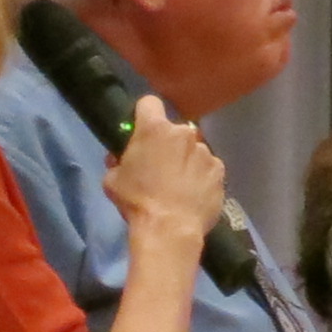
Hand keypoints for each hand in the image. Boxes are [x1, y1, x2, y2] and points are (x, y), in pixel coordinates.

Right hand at [102, 95, 227, 256]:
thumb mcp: (112, 179)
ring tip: (180, 185)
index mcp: (155, 128)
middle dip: (168, 143)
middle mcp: (184, 133)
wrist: (169, 228)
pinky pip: (208, 168)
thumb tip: (120, 159)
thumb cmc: (137, 201)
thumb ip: (117, 161)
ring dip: (187, 161)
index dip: (144, 115)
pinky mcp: (219, 171)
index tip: (142, 130)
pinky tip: (195, 194)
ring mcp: (205, 152)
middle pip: (174, 131)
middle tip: (161, 166)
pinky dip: (202, 176)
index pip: (149, 103)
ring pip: (194, 150)